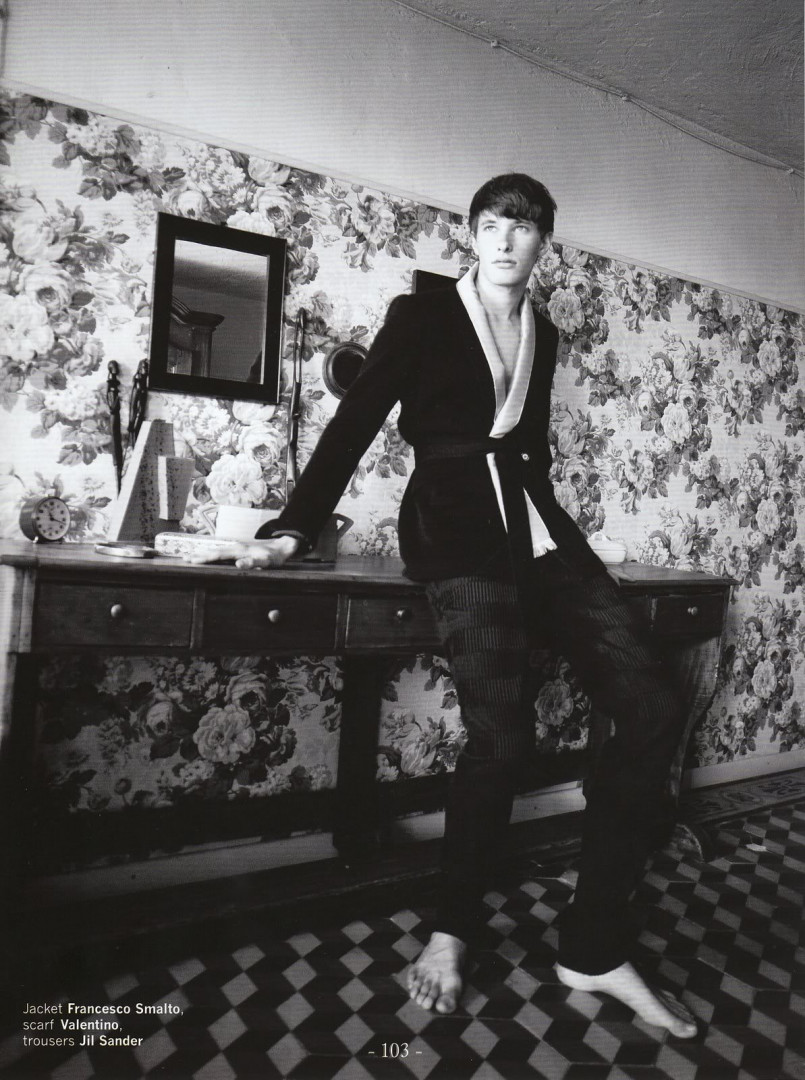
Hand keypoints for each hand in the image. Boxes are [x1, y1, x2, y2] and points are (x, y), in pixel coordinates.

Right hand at [186, 535, 301, 567]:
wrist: (280, 547)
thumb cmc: (273, 557)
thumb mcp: (265, 562)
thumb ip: (252, 563)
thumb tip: (238, 564)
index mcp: (238, 550)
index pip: (218, 554)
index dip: (205, 558)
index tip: (192, 560)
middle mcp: (235, 547)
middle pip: (214, 551)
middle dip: (199, 555)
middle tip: (184, 558)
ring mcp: (236, 548)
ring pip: (216, 551)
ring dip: (203, 553)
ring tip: (190, 556)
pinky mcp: (238, 551)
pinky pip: (221, 552)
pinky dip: (211, 554)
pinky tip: (207, 556)